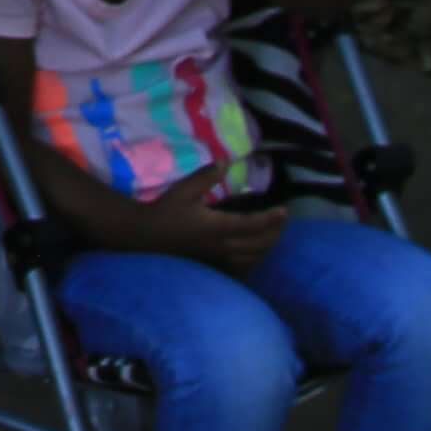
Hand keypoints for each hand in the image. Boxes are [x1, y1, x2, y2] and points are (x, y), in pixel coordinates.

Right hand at [143, 165, 287, 268]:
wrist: (146, 236)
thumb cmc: (165, 211)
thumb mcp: (184, 190)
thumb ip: (207, 176)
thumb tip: (226, 161)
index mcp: (218, 227)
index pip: (253, 224)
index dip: (271, 219)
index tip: (284, 211)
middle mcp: (222, 246)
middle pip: (259, 244)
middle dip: (274, 233)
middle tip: (281, 221)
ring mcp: (218, 259)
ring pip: (253, 258)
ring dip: (267, 248)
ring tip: (272, 236)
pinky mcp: (212, 265)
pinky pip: (241, 269)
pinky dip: (253, 262)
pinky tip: (255, 256)